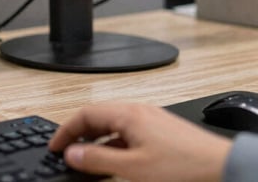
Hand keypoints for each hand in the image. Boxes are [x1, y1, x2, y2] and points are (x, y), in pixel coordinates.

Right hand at [49, 103, 230, 181]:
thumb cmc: (184, 168)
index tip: (55, 146)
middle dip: (79, 134)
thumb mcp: (132, 168)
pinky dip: (115, 145)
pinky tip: (117, 162)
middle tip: (68, 153)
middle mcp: (139, 111)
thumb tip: (72, 153)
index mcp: (128, 114)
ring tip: (90, 162)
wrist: (225, 170)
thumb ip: (98, 160)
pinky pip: (129, 133)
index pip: (84, 114)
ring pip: (114, 126)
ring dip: (97, 142)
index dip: (65, 130)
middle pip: (98, 117)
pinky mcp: (163, 132)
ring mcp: (152, 120)